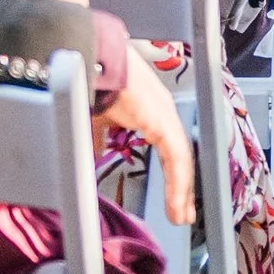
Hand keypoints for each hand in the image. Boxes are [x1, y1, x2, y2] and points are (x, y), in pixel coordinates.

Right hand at [105, 46, 196, 230]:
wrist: (91, 60)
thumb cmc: (94, 80)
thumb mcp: (98, 118)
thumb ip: (101, 138)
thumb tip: (96, 155)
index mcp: (152, 112)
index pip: (170, 150)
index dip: (173, 176)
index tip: (174, 200)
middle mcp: (163, 112)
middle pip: (180, 157)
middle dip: (182, 188)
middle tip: (182, 213)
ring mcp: (165, 114)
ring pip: (182, 159)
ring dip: (182, 189)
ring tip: (181, 213)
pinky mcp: (162, 118)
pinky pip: (176, 154)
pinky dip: (178, 179)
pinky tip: (177, 198)